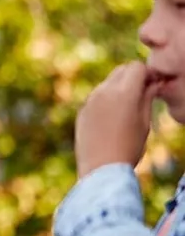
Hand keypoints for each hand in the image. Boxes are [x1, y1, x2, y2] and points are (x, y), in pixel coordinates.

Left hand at [75, 62, 161, 177]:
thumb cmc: (129, 147)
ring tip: (130, 107)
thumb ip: (148, 98)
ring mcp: (90, 100)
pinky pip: (97, 95)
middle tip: (144, 92)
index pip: (136, 67)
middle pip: (121, 70)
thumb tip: (153, 83)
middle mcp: (103, 91)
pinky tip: (114, 117)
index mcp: (123, 93)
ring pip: (108, 81)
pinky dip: (107, 98)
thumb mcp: (144, 122)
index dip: (147, 73)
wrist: (100, 168)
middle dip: (134, 76)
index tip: (155, 84)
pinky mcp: (82, 109)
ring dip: (120, 86)